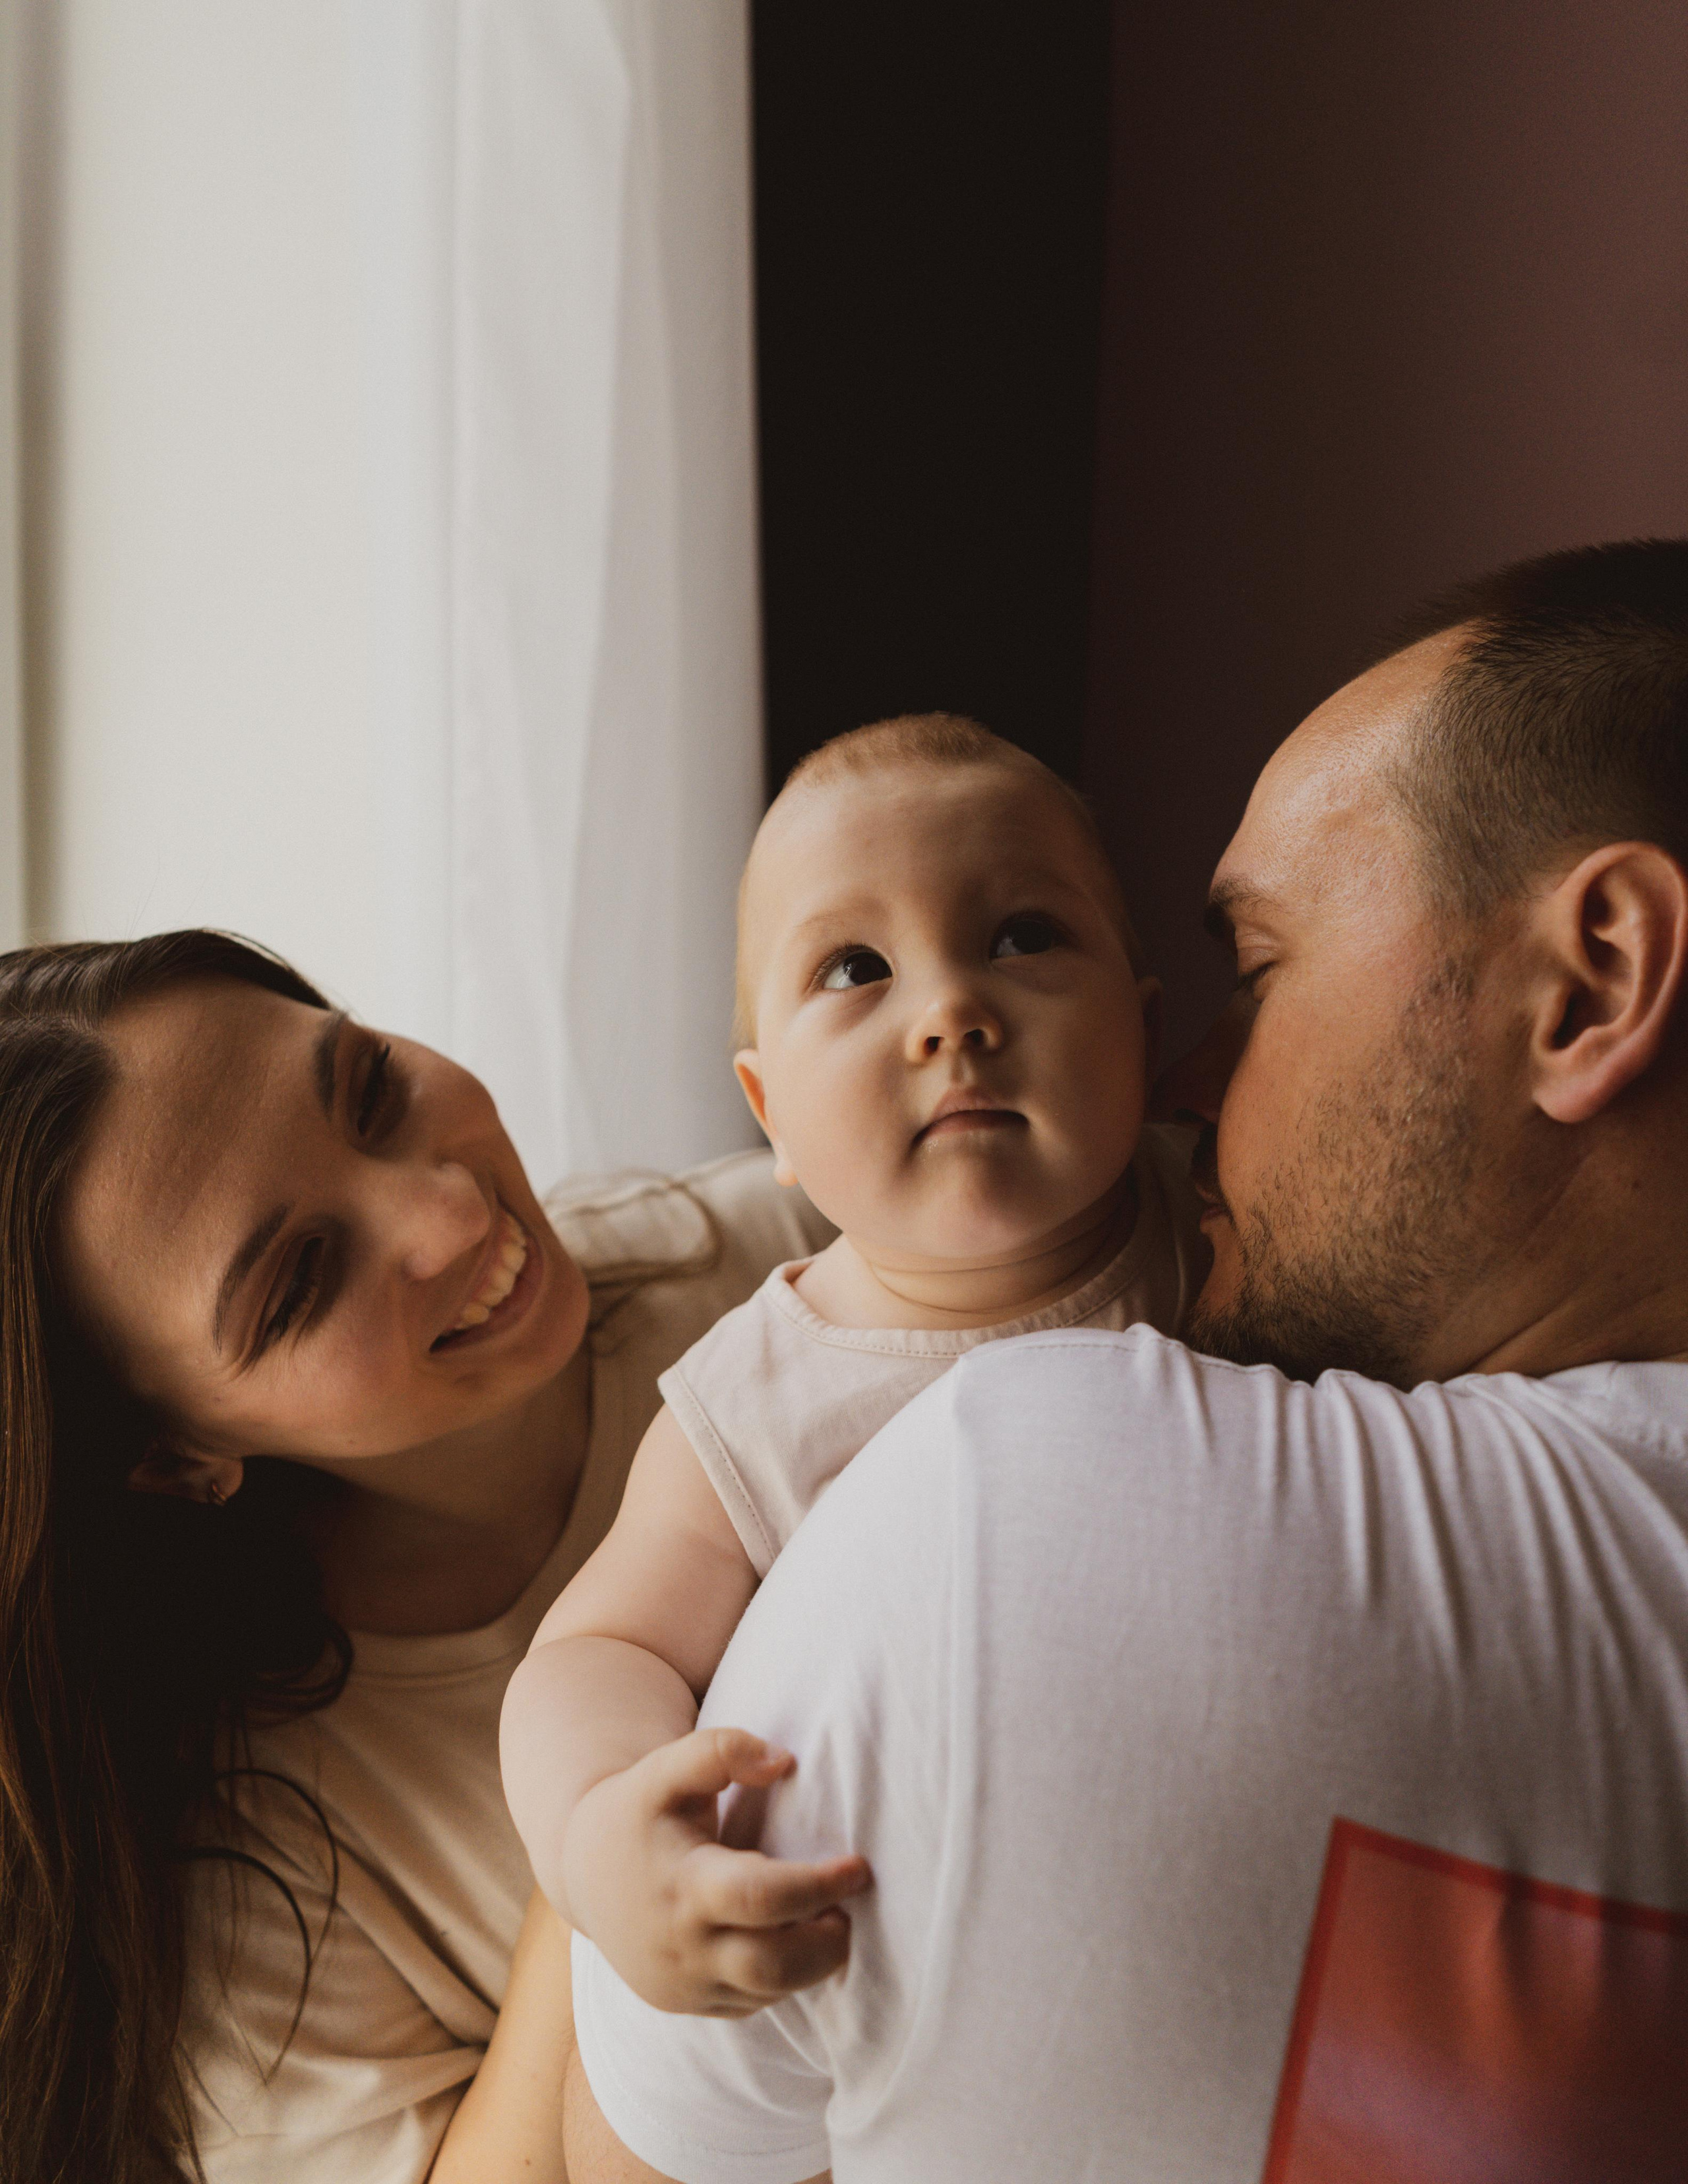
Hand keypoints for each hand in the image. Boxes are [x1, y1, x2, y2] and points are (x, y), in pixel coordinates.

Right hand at [562, 1726, 870, 2016]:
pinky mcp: (686, 2004)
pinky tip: (790, 1940)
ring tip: (828, 1922)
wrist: (581, 1868)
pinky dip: (779, 1978)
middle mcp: (682, 1947)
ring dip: (810, 1965)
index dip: (819, 1885)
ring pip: (766, 1993)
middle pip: (773, 1966)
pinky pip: (748, 2003)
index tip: (859, 1867)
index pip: (763, 1897)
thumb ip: (720, 1751)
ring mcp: (682, 1985)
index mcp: (682, 1886)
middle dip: (827, 1945)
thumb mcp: (666, 1768)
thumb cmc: (637, 1809)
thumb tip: (783, 1761)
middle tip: (848, 1908)